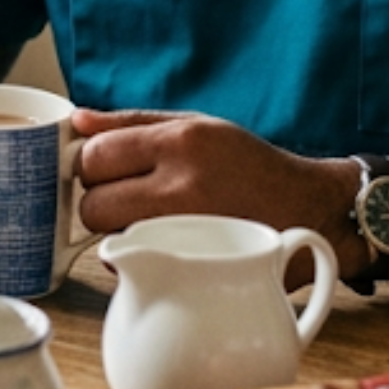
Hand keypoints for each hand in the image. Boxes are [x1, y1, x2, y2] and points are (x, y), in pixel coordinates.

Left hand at [73, 108, 359, 275]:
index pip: (96, 155)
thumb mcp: (198, 125)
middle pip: (93, 202)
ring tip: (151, 219)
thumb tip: (77, 119)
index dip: (91, 164)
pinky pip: (132, 266)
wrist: (312, 210)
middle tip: (125, 198)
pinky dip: (135, 257)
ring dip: (117, 230)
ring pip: (108, 236)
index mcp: (182, 143)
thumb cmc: (250, 165)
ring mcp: (188, 233)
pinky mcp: (193, 268)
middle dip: (97, 201)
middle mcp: (183, 187)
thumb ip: (133, 122)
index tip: (104, 169)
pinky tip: (160, 245)